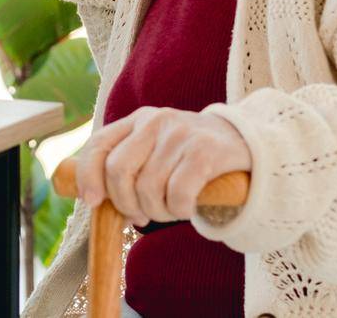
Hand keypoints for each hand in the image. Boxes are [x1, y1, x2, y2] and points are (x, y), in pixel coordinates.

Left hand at [77, 107, 251, 226]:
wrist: (247, 144)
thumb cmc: (193, 159)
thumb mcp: (157, 154)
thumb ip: (130, 169)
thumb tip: (98, 202)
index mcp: (137, 120)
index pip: (99, 145)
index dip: (88, 176)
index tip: (92, 202)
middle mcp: (155, 121)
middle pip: (119, 171)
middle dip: (127, 204)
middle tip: (142, 216)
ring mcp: (180, 133)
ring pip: (148, 188)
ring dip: (158, 212)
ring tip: (171, 210)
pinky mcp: (205, 150)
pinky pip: (178, 194)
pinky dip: (179, 209)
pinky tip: (187, 208)